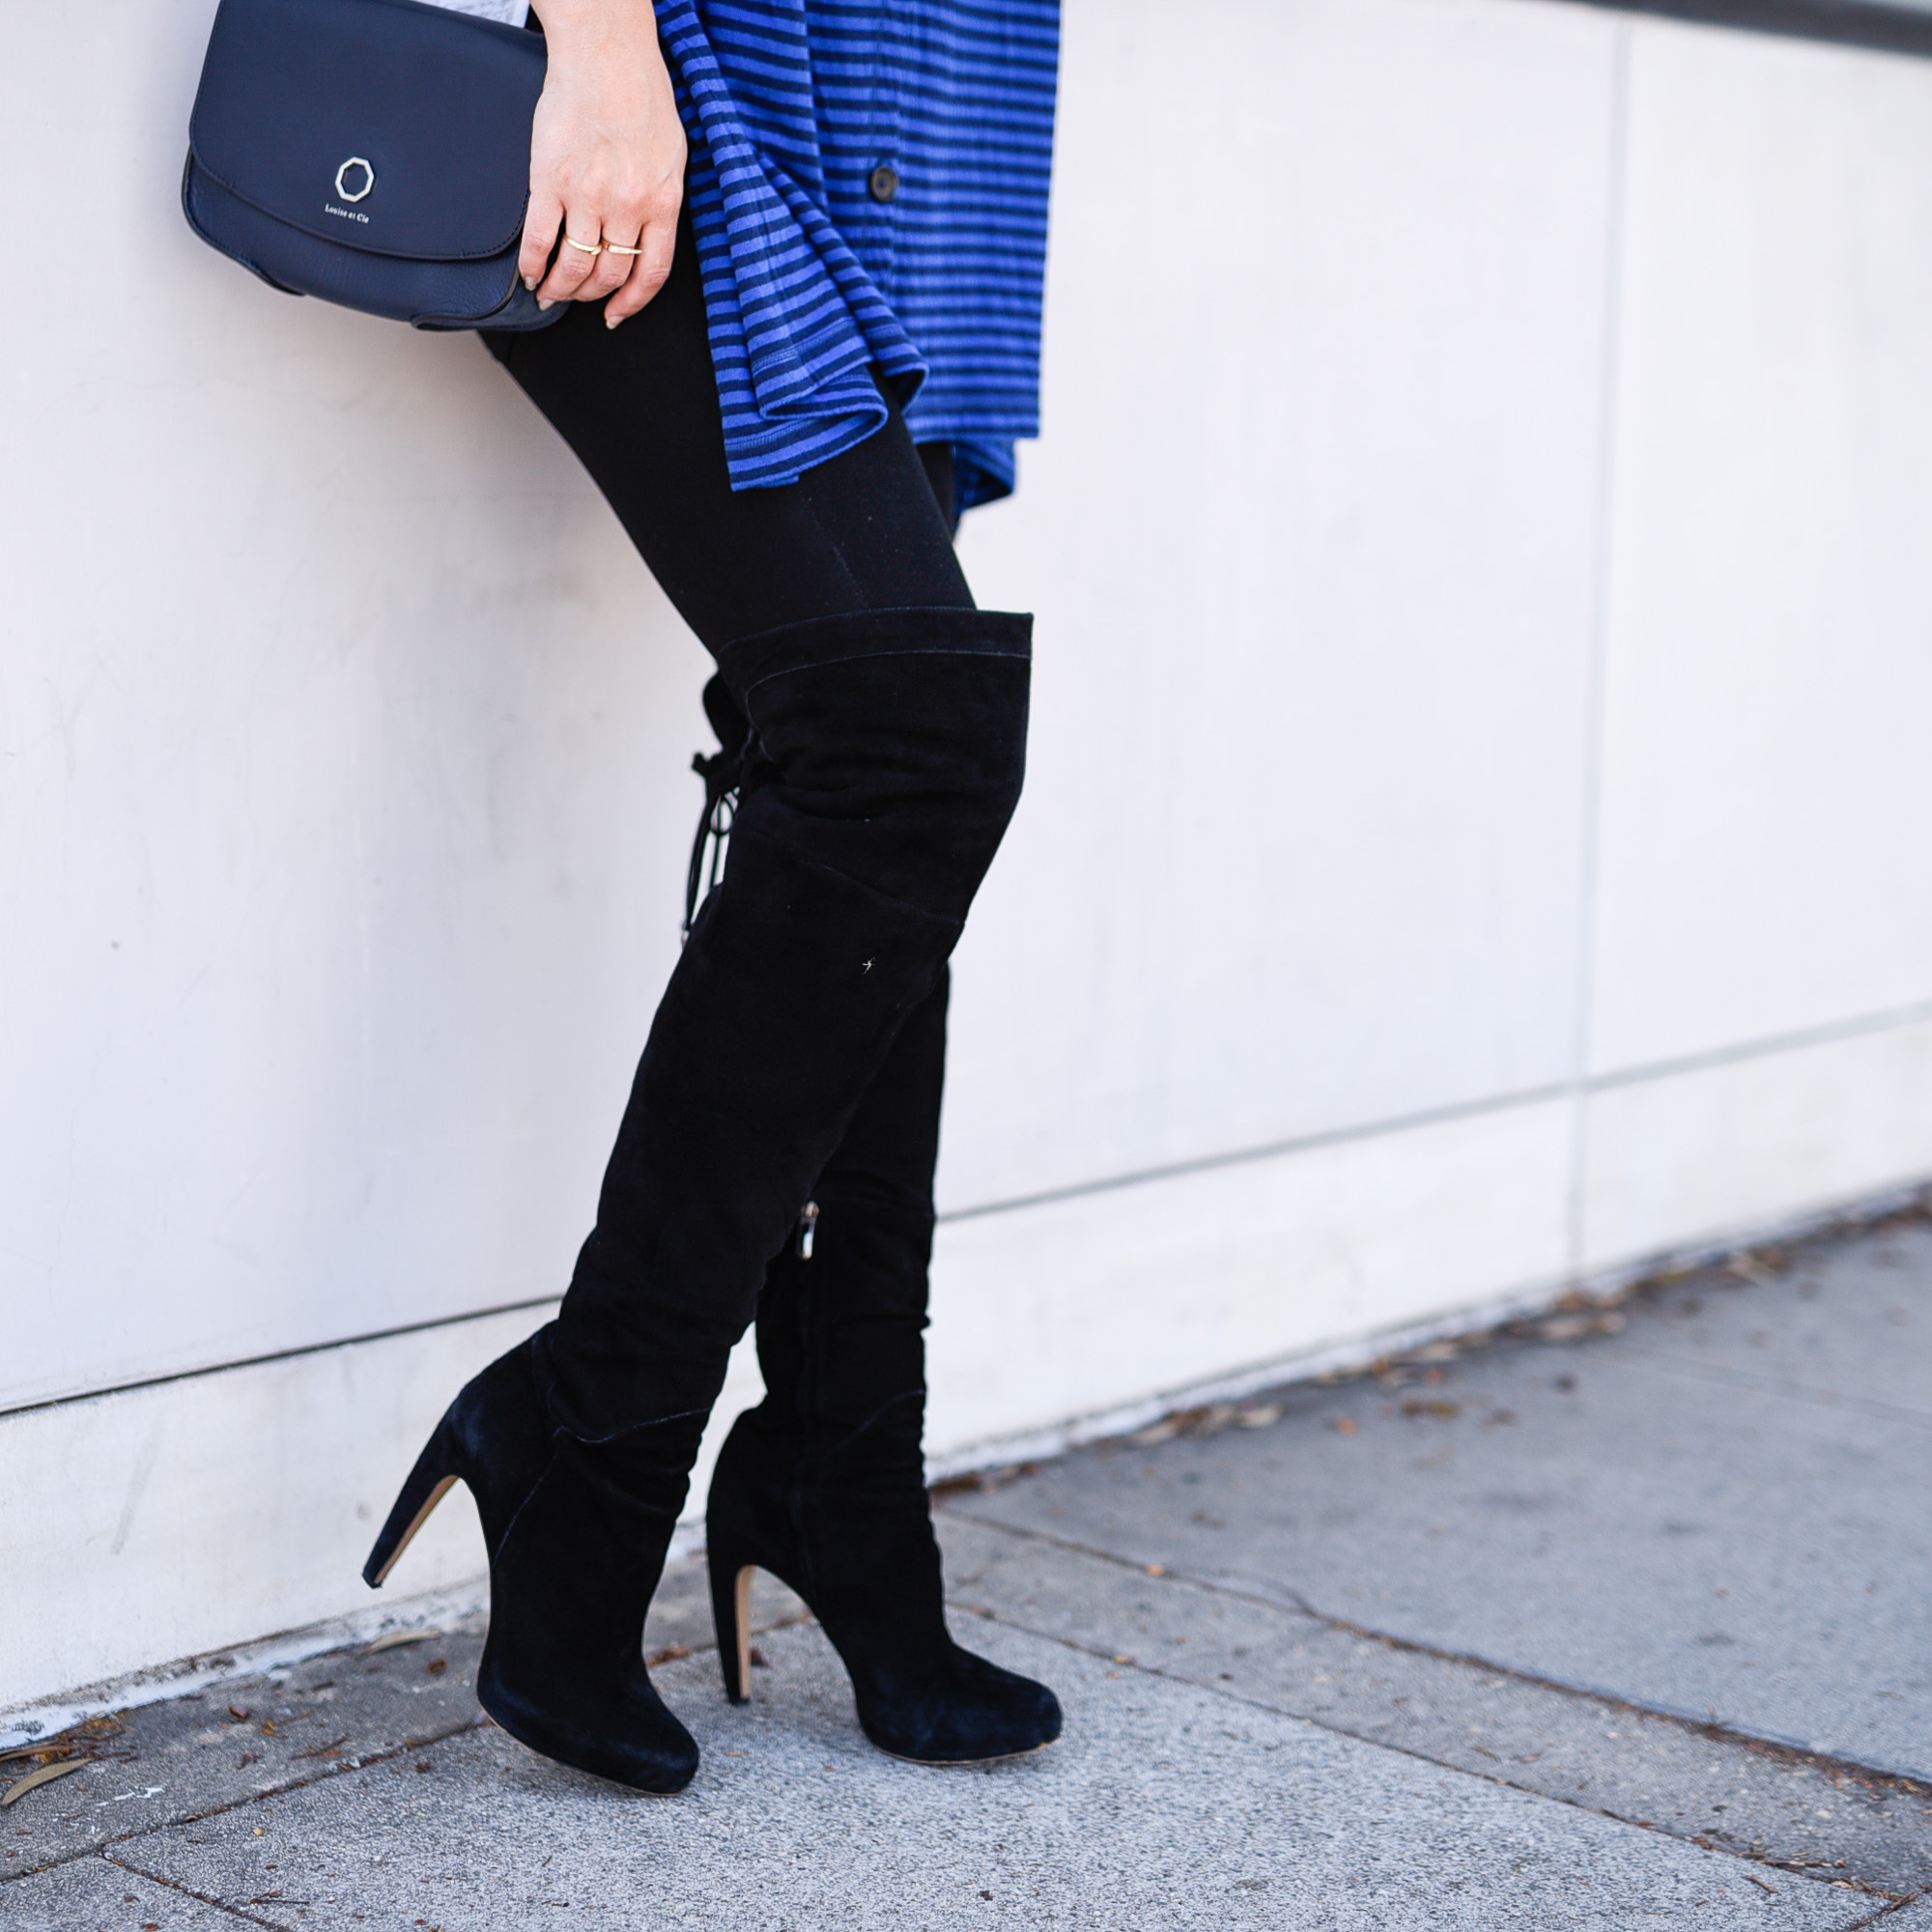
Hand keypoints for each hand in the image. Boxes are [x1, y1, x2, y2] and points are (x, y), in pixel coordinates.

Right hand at [521, 0, 684, 325]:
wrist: (607, 53)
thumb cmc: (642, 95)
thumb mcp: (673, 156)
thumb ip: (663, 200)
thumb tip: (651, 235)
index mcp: (662, 203)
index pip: (650, 273)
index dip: (632, 302)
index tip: (617, 315)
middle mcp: (627, 206)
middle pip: (609, 274)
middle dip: (592, 296)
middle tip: (579, 298)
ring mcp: (588, 195)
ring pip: (574, 265)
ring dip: (561, 288)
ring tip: (552, 293)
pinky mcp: (551, 179)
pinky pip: (540, 239)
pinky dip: (533, 265)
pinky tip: (530, 274)